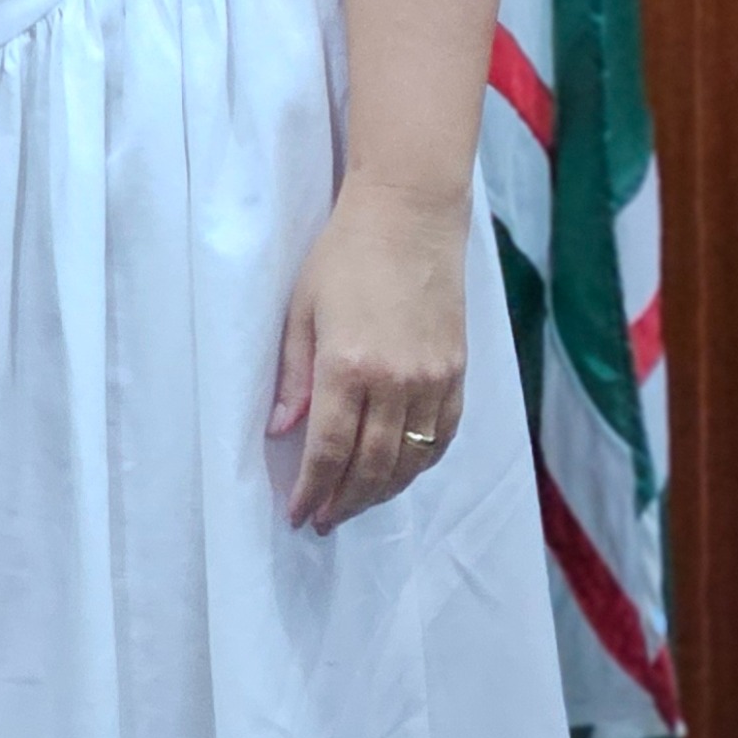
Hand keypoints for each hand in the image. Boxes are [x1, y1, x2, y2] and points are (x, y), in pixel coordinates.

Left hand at [271, 173, 470, 529]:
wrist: (409, 218)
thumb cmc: (343, 256)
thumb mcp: (300, 309)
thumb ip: (293, 376)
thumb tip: (280, 431)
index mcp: (348, 366)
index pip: (328, 449)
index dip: (313, 489)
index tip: (299, 514)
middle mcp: (396, 383)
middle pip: (371, 465)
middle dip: (344, 500)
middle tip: (324, 520)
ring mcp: (433, 380)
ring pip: (410, 460)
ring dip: (382, 491)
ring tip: (356, 505)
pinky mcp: (457, 372)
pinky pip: (442, 437)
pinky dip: (421, 464)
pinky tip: (401, 473)